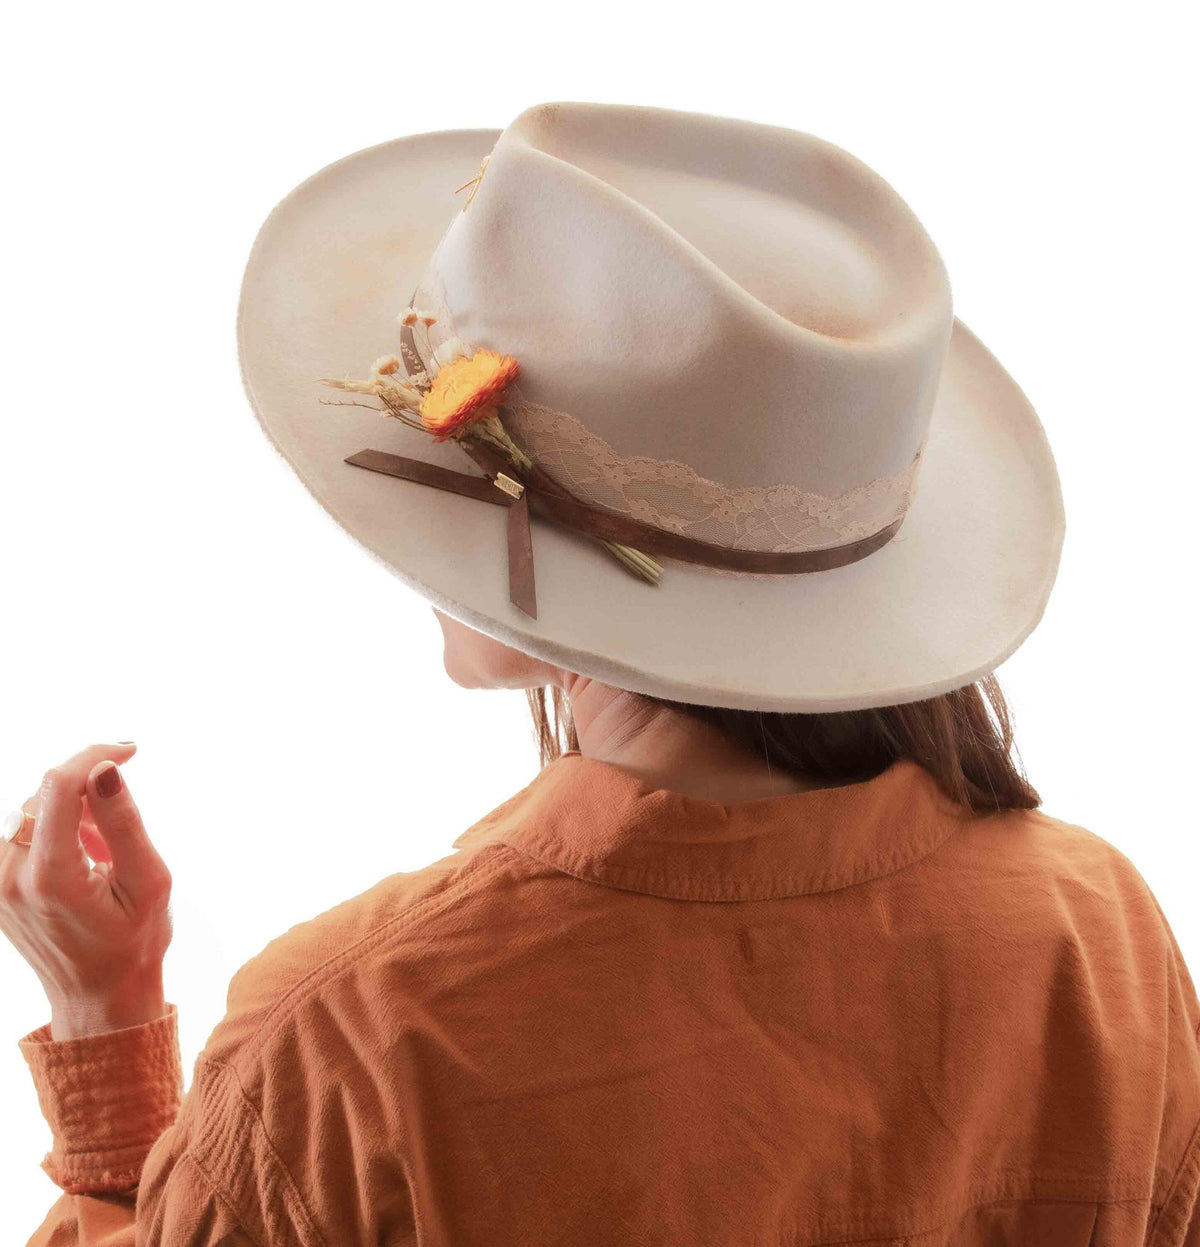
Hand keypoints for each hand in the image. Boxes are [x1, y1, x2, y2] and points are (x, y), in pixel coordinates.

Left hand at [0, 743, 172, 1038]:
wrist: (98, 998)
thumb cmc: (133, 942)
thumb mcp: (148, 881)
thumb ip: (123, 822)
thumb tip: (106, 769)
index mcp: (51, 876)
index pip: (59, 785)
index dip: (94, 755)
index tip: (130, 751)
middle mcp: (10, 876)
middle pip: (44, 795)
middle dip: (88, 791)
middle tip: (123, 825)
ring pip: (32, 812)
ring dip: (72, 814)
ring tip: (103, 857)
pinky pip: (21, 834)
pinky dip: (55, 832)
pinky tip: (81, 863)